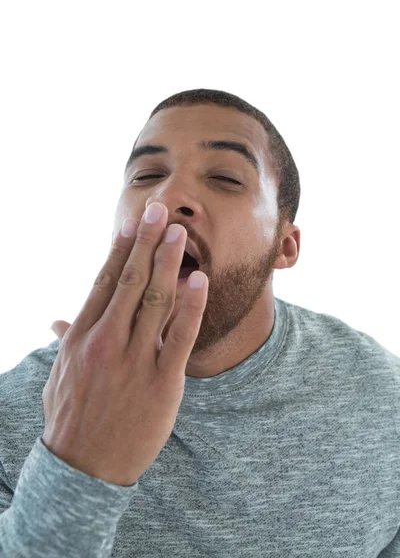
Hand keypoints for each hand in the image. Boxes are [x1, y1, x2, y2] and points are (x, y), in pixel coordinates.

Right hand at [42, 203, 207, 485]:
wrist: (83, 470)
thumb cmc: (71, 418)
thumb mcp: (60, 376)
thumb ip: (66, 342)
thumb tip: (58, 319)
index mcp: (81, 337)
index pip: (103, 281)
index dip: (120, 249)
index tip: (133, 224)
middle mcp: (106, 342)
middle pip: (129, 281)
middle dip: (147, 242)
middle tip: (161, 211)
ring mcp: (134, 361)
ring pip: (154, 301)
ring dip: (168, 262)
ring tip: (180, 233)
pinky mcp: (162, 382)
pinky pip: (180, 336)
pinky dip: (191, 305)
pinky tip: (199, 279)